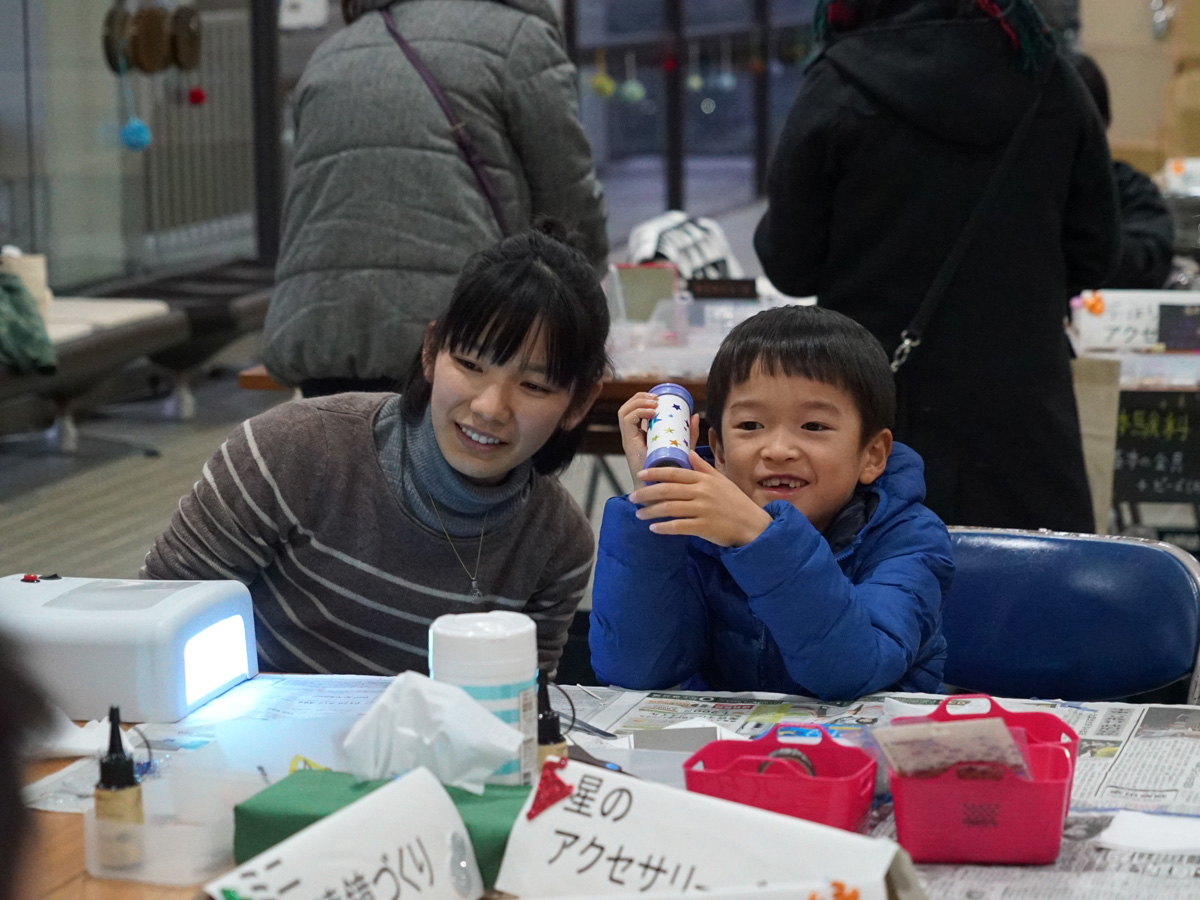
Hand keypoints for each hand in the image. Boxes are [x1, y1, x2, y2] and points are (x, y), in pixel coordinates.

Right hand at [616, 393, 698, 488]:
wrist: (663, 492)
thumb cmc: (673, 473)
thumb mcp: (683, 448)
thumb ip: (689, 434)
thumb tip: (695, 415)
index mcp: (641, 435)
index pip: (634, 411)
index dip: (643, 400)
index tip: (660, 398)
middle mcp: (632, 436)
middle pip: (627, 408)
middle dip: (640, 398)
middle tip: (657, 399)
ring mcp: (629, 440)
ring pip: (624, 412)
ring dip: (638, 403)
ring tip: (654, 403)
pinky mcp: (629, 445)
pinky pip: (626, 421)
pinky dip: (637, 412)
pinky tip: (651, 413)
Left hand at [630, 450, 771, 547]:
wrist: (752, 525)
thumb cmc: (735, 502)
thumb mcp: (721, 480)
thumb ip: (703, 467)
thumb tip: (689, 452)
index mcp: (704, 479)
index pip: (675, 472)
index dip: (655, 472)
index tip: (640, 473)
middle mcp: (702, 492)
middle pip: (667, 490)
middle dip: (646, 492)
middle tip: (632, 496)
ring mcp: (702, 510)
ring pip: (669, 508)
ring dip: (651, 511)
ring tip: (639, 514)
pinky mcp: (704, 527)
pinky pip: (678, 526)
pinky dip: (664, 527)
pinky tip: (653, 529)